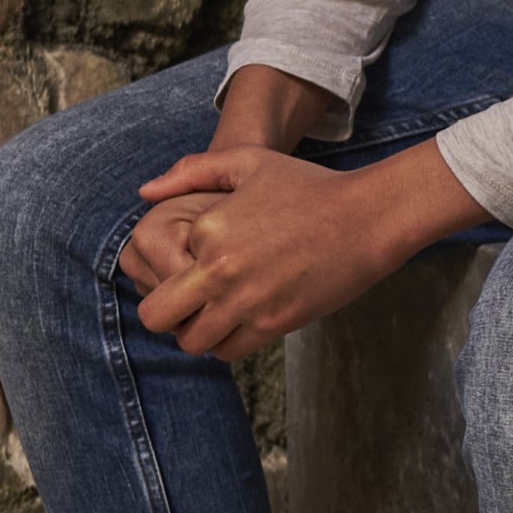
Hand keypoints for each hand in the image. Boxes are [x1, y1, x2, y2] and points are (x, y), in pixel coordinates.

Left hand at [127, 140, 490, 362]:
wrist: (368, 217)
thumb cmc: (309, 187)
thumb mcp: (249, 162)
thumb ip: (191, 171)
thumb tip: (144, 192)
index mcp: (207, 229)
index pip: (156, 267)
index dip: (170, 266)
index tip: (194, 260)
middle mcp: (220, 270)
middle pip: (159, 317)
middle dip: (166, 312)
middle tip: (186, 301)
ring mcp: (248, 301)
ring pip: (192, 341)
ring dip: (197, 330)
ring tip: (216, 311)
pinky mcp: (275, 323)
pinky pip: (229, 351)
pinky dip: (228, 341)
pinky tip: (243, 318)